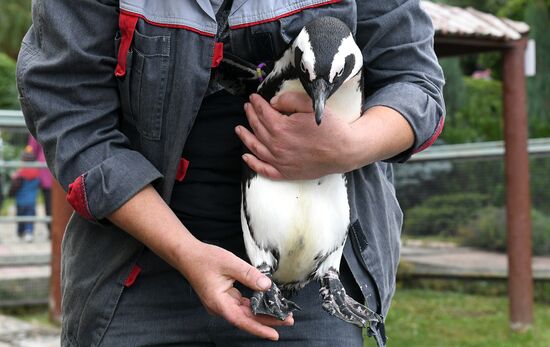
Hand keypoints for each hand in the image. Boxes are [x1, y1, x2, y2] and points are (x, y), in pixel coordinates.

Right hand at [179, 241, 293, 340]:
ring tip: (281, 312)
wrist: (188, 255)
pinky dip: (255, 305)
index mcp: (219, 303)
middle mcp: (220, 307)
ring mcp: (222, 303)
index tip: (274, 334)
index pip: (242, 320)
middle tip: (288, 319)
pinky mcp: (224, 298)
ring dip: (263, 313)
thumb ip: (249, 275)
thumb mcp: (230, 263)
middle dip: (268, 320)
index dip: (259, 328)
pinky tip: (267, 302)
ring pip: (246, 312)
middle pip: (247, 318)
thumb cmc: (204, 259)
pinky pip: (242, 304)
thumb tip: (266, 285)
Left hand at [235, 92, 354, 179]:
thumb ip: (289, 100)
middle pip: (257, 128)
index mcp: (281, 128)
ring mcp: (280, 161)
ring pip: (256, 148)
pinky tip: (246, 157)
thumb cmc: (330, 127)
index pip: (263, 113)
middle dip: (251, 115)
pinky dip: (253, 164)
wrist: (344, 151)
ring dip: (246, 137)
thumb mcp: (311, 106)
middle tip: (247, 108)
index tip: (253, 97)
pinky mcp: (286, 173)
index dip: (256, 103)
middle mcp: (276, 146)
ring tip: (239, 128)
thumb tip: (273, 103)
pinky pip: (264, 170)